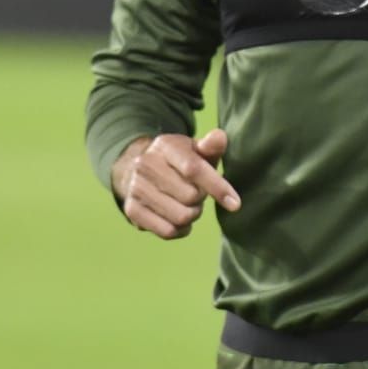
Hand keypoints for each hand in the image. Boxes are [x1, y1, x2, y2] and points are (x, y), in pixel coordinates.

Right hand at [112, 129, 240, 239]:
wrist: (142, 172)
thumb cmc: (180, 162)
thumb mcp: (196, 150)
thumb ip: (211, 146)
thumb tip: (220, 137)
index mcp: (165, 145)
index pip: (193, 168)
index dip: (217, 187)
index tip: (235, 203)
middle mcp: (145, 164)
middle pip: (190, 196)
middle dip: (201, 199)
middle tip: (197, 194)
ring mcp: (135, 187)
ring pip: (180, 216)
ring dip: (192, 215)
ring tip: (188, 205)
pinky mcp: (131, 209)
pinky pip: (167, 231)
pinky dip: (181, 229)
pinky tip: (180, 219)